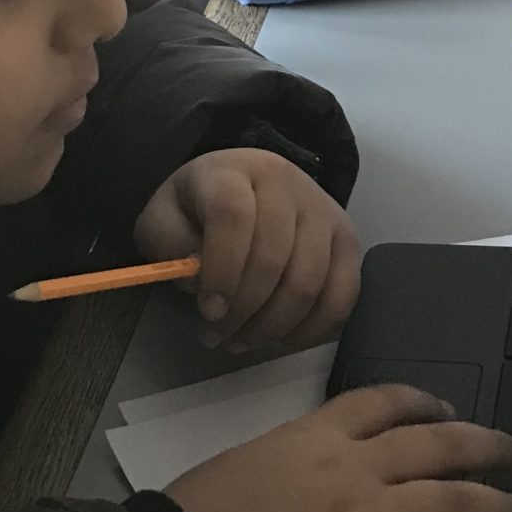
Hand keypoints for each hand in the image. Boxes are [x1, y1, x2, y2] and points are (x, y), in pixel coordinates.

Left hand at [134, 148, 359, 354]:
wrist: (247, 186)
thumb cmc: (199, 209)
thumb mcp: (165, 219)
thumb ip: (170, 245)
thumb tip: (200, 281)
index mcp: (234, 171)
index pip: (233, 215)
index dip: (222, 270)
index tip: (208, 312)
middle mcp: (286, 184)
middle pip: (273, 255)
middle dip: (243, 309)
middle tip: (217, 336)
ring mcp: (323, 210)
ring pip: (308, 281)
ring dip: (273, 325)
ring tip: (241, 341)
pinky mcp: (347, 239)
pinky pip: (342, 294)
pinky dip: (311, 328)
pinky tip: (280, 339)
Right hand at [166, 385, 511, 511]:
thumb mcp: (247, 462)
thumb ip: (294, 461)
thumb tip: (320, 475)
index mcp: (315, 437)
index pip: (385, 403)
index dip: (428, 405)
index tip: (449, 412)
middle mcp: (351, 472)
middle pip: (440, 446)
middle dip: (489, 447)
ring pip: (456, 505)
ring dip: (503, 509)